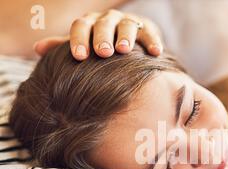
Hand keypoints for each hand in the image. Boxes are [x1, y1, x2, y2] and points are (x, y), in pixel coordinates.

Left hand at [33, 9, 163, 60]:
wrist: (127, 40)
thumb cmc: (100, 46)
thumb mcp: (83, 44)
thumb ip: (64, 46)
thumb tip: (38, 49)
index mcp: (90, 23)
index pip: (81, 27)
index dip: (79, 40)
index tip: (80, 57)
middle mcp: (108, 20)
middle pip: (103, 25)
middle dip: (102, 37)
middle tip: (102, 53)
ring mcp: (128, 22)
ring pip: (126, 25)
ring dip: (126, 37)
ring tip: (124, 50)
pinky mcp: (147, 28)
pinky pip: (150, 33)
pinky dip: (153, 42)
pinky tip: (156, 53)